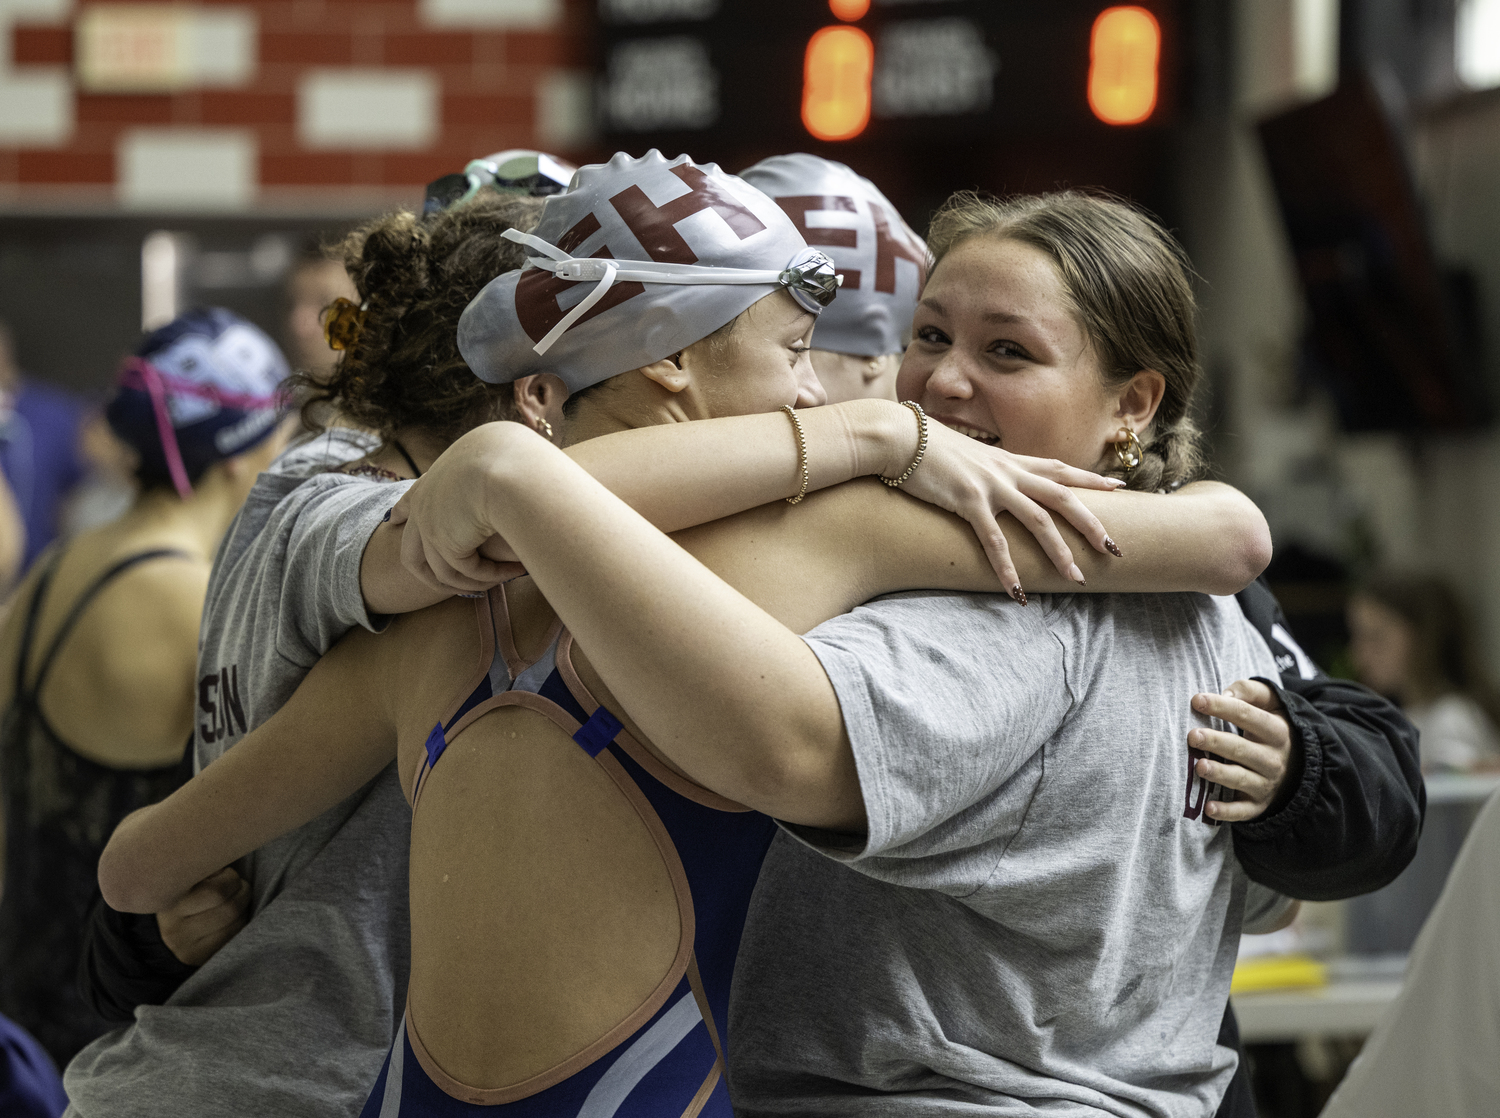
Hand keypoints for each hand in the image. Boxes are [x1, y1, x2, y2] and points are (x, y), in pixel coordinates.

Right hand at [156, 866, 249, 966]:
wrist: (161, 929)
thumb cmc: (182, 891)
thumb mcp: (182, 875)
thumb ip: (198, 864)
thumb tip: (224, 851)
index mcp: (167, 903)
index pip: (216, 892)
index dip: (230, 878)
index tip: (227, 873)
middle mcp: (173, 931)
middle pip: (230, 909)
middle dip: (242, 891)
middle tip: (238, 884)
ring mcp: (187, 950)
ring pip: (235, 924)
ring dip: (243, 906)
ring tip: (236, 897)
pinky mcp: (200, 960)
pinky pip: (232, 938)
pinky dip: (240, 922)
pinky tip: (233, 914)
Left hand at [390, 424, 525, 594]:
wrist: (514, 466)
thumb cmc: (522, 459)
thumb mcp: (503, 460)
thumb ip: (497, 475)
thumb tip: (513, 479)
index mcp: (439, 474)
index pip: (412, 497)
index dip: (402, 512)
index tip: (393, 520)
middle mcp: (425, 499)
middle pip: (411, 549)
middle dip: (427, 572)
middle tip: (449, 585)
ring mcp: (429, 523)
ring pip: (440, 570)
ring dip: (471, 581)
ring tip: (500, 580)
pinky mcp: (443, 542)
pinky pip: (466, 571)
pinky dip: (491, 576)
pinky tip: (514, 570)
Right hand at [898, 419, 1124, 591]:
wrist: (899, 436)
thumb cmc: (925, 446)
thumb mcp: (965, 455)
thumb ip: (983, 470)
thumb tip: (987, 482)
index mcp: (1008, 460)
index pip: (1059, 469)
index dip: (1090, 479)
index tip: (1119, 487)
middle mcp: (1007, 472)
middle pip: (1063, 497)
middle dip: (1093, 523)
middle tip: (1114, 549)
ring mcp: (990, 486)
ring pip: (1039, 521)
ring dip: (1060, 552)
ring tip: (1077, 579)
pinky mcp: (967, 501)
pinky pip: (994, 541)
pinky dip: (1007, 568)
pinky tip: (1016, 592)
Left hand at [1189, 680, 1295, 822]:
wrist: (1301, 768)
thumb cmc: (1272, 730)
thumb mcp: (1272, 705)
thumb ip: (1251, 692)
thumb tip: (1225, 693)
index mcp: (1277, 731)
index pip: (1248, 715)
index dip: (1222, 707)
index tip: (1196, 700)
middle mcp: (1273, 759)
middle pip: (1242, 749)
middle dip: (1217, 742)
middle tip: (1193, 736)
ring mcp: (1266, 784)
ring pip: (1241, 779)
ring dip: (1220, 774)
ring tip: (1199, 766)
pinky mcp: (1258, 805)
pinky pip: (1242, 810)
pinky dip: (1226, 811)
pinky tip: (1208, 808)